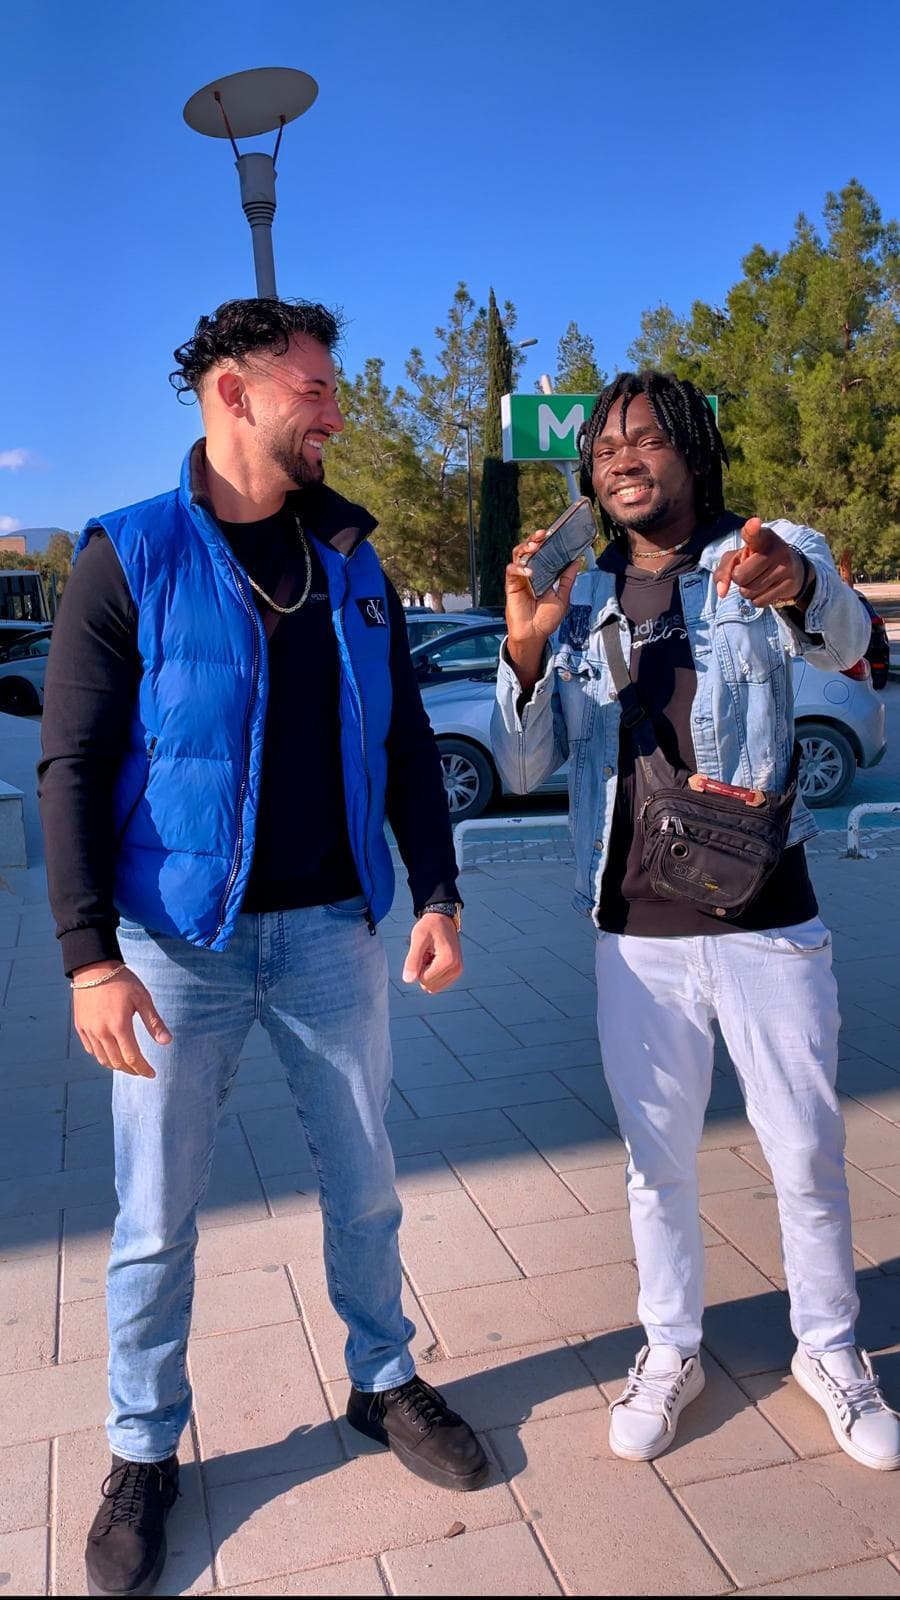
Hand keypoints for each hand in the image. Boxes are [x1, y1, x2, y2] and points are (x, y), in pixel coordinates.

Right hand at [72, 963, 171, 1077]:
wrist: (93, 967)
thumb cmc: (121, 980)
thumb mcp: (142, 998)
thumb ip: (153, 1022)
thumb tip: (167, 1042)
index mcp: (119, 1026)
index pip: (133, 1057)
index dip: (143, 1069)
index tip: (152, 1074)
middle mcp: (102, 1032)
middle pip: (117, 1062)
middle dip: (131, 1070)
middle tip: (141, 1070)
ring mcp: (89, 1031)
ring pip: (102, 1059)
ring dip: (117, 1066)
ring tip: (128, 1065)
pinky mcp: (80, 1027)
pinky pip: (91, 1050)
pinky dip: (102, 1057)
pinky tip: (111, 1054)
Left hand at [401, 914, 462, 993]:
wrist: (442, 919)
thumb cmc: (429, 927)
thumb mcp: (418, 938)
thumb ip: (412, 960)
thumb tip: (408, 980)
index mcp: (448, 961)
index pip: (423, 979)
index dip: (418, 966)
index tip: (424, 950)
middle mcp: (456, 969)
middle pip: (428, 985)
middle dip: (422, 970)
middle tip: (427, 952)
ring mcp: (457, 972)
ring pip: (432, 987)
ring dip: (427, 973)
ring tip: (431, 955)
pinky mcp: (456, 973)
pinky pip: (437, 985)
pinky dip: (432, 974)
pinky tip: (435, 959)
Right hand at [504, 529, 580, 693]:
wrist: (535, 634)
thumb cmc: (547, 619)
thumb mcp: (563, 597)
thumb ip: (567, 579)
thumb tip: (577, 561)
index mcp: (543, 573)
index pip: (543, 552)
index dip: (546, 542)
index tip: (554, 533)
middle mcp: (530, 572)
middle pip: (528, 549)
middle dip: (534, 539)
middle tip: (543, 534)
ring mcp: (520, 578)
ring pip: (518, 555)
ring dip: (525, 548)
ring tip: (534, 546)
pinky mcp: (511, 585)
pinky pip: (511, 570)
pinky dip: (519, 568)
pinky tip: (529, 571)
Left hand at [714, 517, 805, 606]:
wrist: (793, 569)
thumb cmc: (758, 560)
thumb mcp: (739, 557)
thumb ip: (724, 570)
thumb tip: (721, 592)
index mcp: (762, 537)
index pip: (753, 534)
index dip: (752, 529)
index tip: (754, 523)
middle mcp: (776, 549)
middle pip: (739, 576)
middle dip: (739, 580)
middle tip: (750, 572)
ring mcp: (785, 567)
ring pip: (748, 592)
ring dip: (747, 591)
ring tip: (758, 580)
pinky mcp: (790, 584)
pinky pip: (759, 602)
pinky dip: (757, 599)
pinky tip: (766, 589)